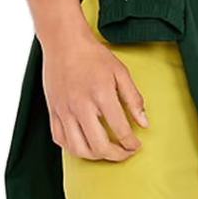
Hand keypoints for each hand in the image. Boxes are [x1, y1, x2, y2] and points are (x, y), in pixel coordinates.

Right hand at [41, 30, 148, 160]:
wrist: (64, 42)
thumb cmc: (93, 55)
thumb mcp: (120, 72)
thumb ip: (133, 99)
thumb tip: (144, 122)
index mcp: (102, 95)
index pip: (120, 130)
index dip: (131, 144)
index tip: (136, 145)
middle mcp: (81, 106)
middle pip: (99, 146)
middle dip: (117, 155)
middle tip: (125, 152)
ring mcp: (64, 111)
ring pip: (78, 149)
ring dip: (95, 156)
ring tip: (106, 151)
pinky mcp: (53, 111)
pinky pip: (60, 140)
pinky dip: (73, 148)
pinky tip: (84, 143)